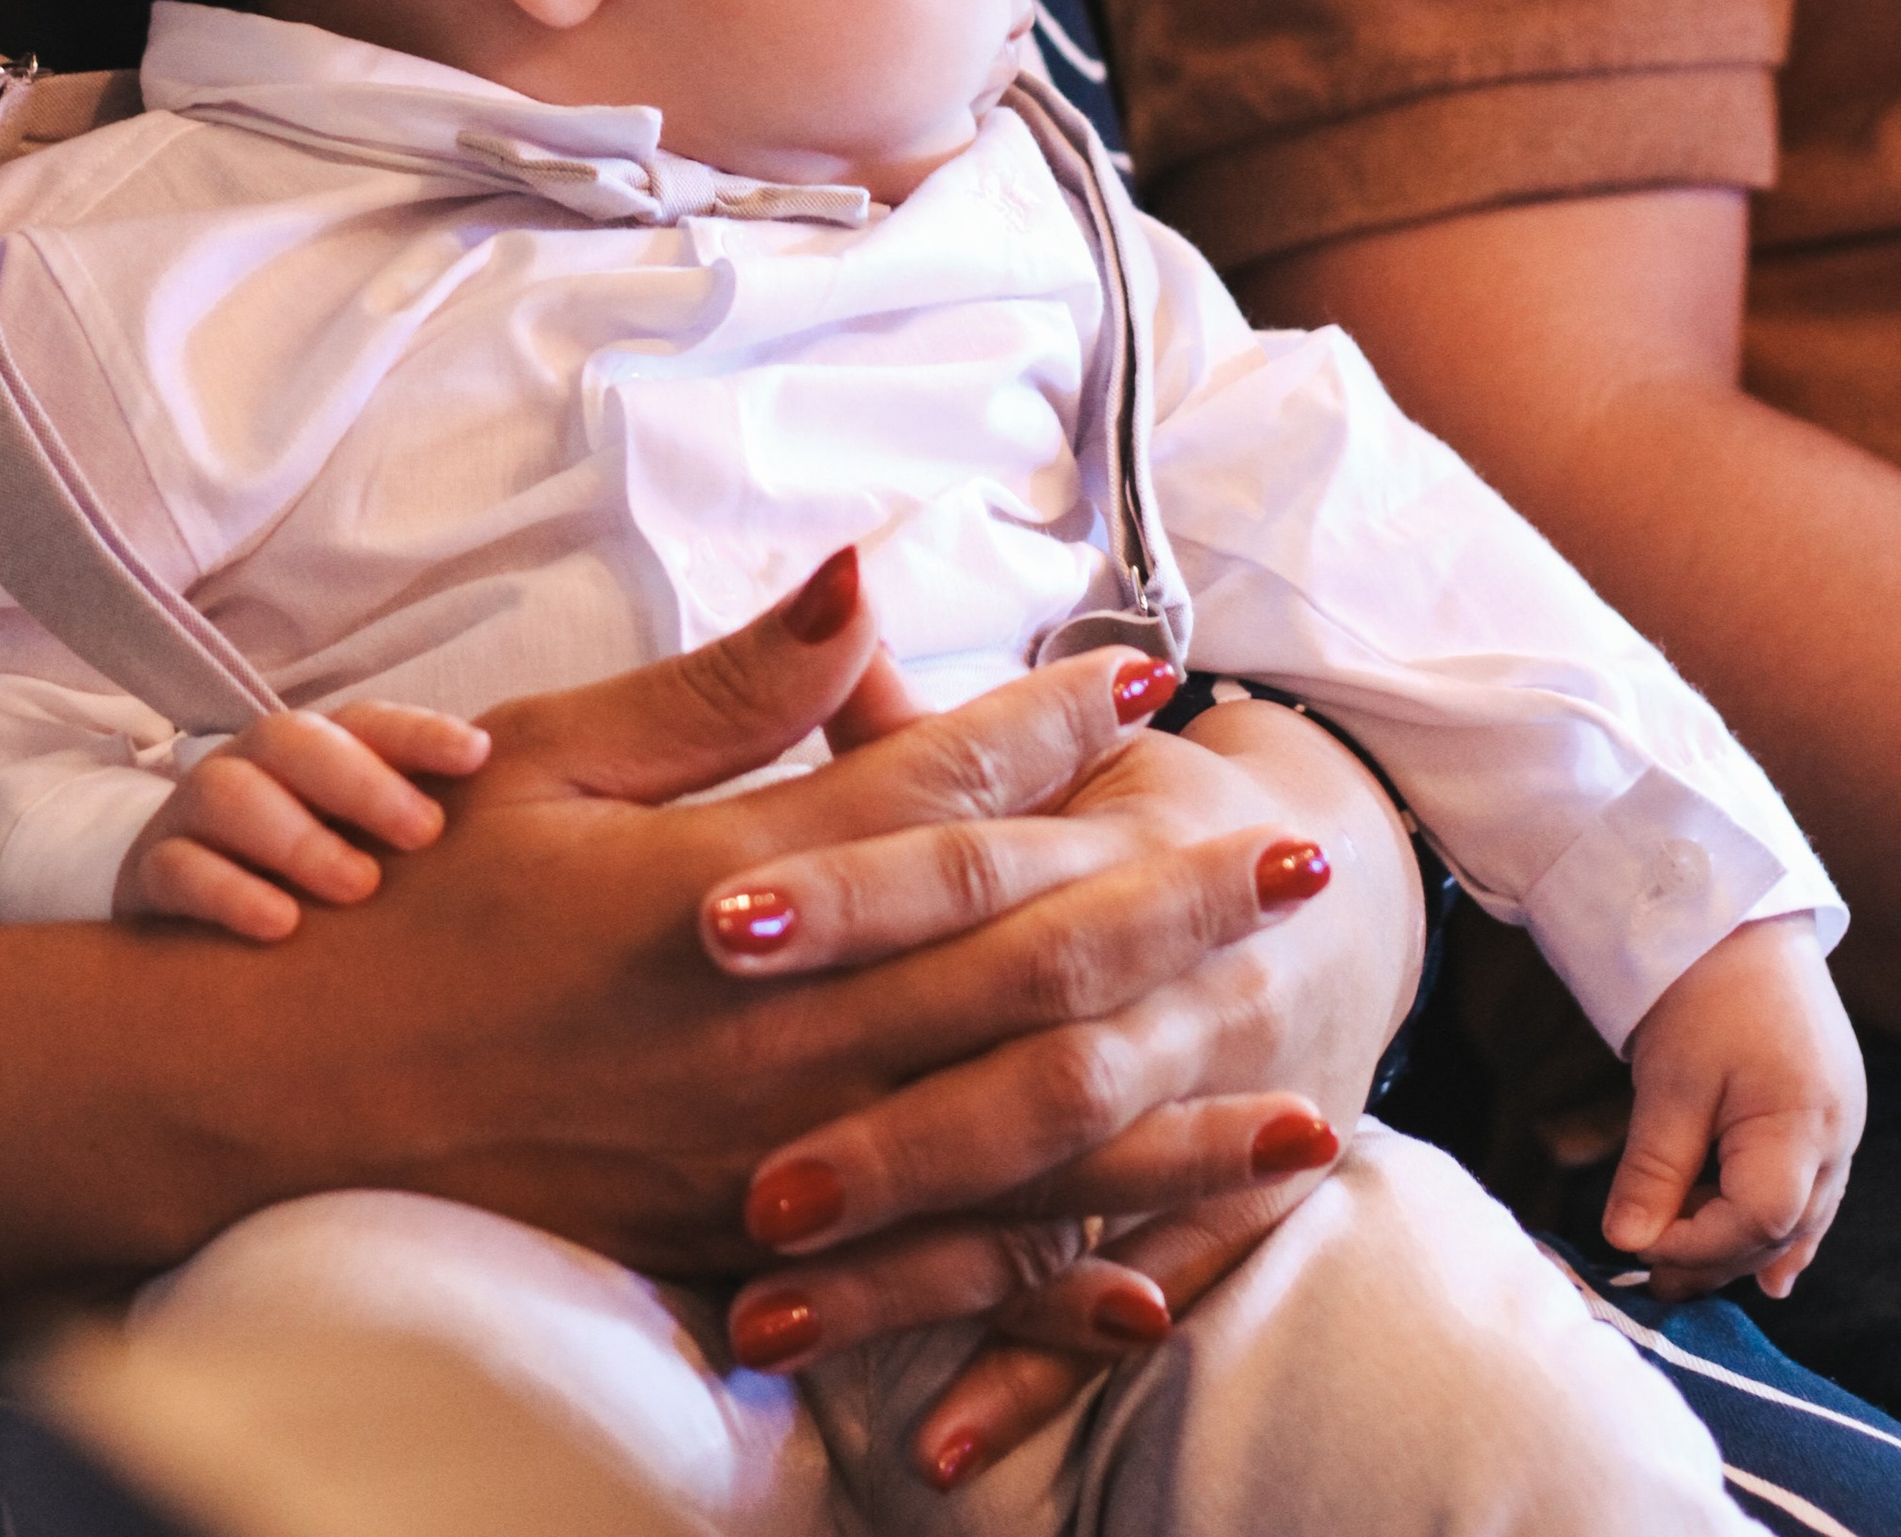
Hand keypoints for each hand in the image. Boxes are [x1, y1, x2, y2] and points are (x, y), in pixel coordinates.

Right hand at [0, 556, 1340, 1337]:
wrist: (279, 1107)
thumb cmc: (408, 912)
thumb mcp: (553, 767)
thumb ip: (724, 694)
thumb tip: (860, 584)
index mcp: (731, 888)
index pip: (935, 796)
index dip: (1049, 731)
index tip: (1145, 677)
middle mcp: (778, 1030)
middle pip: (1021, 959)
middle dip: (1176, 905)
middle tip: (1306, 858)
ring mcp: (770, 1162)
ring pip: (1013, 1132)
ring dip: (1170, 1107)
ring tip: (1304, 1088)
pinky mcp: (743, 1258)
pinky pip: (926, 1279)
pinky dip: (1053, 1280)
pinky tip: (1158, 1276)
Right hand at [113, 705, 491, 936]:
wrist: (187, 930)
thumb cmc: (315, 878)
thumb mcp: (375, 842)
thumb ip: (435, 822)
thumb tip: (526, 791)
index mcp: (319, 751)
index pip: (369, 721)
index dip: (421, 732)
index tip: (481, 756)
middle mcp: (257, 768)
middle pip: (297, 740)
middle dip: (362, 780)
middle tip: (424, 833)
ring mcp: (197, 816)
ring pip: (232, 794)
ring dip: (297, 836)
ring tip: (356, 887)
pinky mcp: (152, 876)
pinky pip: (179, 869)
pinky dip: (228, 893)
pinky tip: (280, 927)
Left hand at [709, 696, 1421, 1488]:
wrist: (1325, 857)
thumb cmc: (1125, 790)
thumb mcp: (1037, 733)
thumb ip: (915, 715)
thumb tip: (836, 598)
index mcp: (1095, 834)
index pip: (968, 854)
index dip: (853, 886)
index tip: (717, 920)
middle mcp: (1156, 968)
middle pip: (1024, 1039)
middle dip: (890, 1120)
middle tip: (756, 1180)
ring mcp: (1198, 1089)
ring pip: (1065, 1183)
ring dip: (927, 1257)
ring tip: (777, 1309)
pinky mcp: (1214, 1195)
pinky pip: (1132, 1294)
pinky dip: (1041, 1367)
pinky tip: (936, 1443)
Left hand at [1603, 915, 1863, 1300]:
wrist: (1739, 911)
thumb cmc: (1700, 986)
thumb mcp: (1669, 1080)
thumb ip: (1655, 1168)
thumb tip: (1626, 1243)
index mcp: (1803, 1125)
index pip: (1756, 1221)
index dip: (1695, 1246)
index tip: (1635, 1249)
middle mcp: (1837, 1136)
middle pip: (1782, 1228)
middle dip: (1716, 1258)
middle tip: (1653, 1284)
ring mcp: (1841, 1125)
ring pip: (1799, 1216)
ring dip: (1743, 1245)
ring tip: (1687, 1275)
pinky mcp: (1829, 1111)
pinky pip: (1810, 1190)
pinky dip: (1777, 1224)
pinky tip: (1765, 1266)